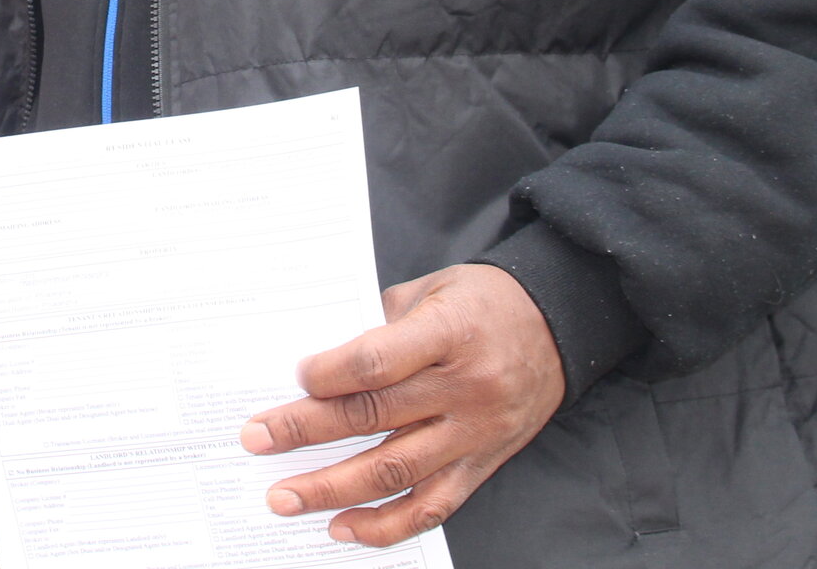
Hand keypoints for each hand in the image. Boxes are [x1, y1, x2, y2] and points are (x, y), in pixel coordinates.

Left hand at [240, 263, 563, 547]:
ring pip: (395, 471)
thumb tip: (323, 363)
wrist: (559, 327)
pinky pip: (432, 507)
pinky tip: (344, 527)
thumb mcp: (433, 289)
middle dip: (307, 431)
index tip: (294, 377)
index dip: (329, 374)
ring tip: (285, 497)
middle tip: (257, 440)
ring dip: (333, 489)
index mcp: (450, 333)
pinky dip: (386, 524)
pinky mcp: (481, 465)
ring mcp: (474, 433)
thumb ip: (383, 323)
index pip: (378, 362)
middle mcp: (464, 388)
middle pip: (374, 417)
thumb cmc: (486, 301)